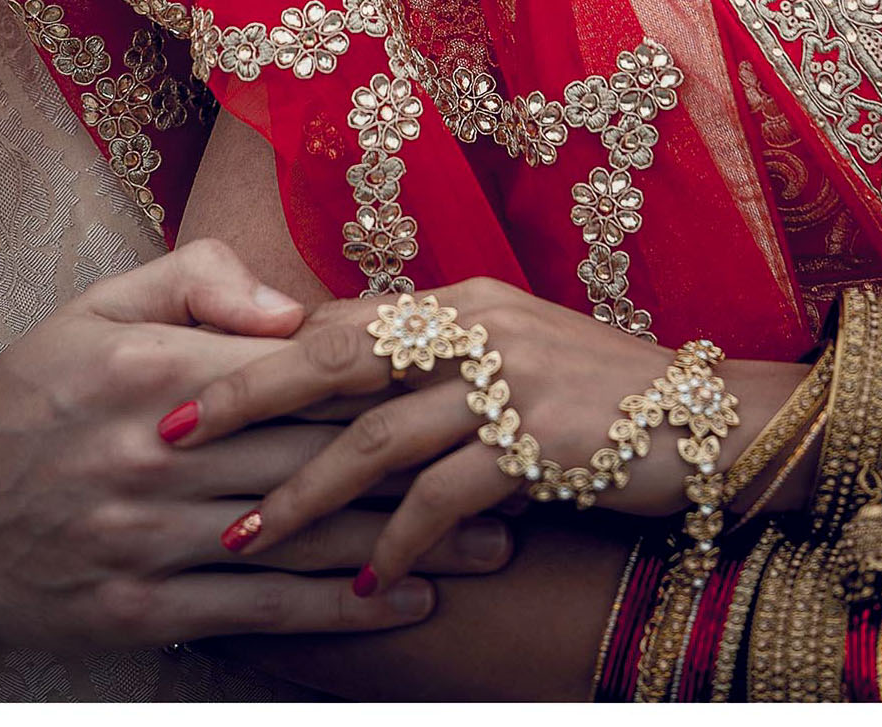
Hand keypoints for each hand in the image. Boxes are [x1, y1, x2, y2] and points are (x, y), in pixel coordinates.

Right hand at [0, 239, 506, 648]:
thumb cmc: (32, 389)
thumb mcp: (100, 304)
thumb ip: (198, 282)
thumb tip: (292, 307)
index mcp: (155, 368)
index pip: (294, 372)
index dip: (386, 379)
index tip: (467, 382)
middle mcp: (155, 453)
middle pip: (316, 458)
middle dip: (424, 467)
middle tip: (516, 468)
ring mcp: (146, 539)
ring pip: (301, 540)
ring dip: (406, 544)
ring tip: (492, 547)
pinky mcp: (137, 608)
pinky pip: (256, 611)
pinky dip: (336, 613)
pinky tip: (403, 606)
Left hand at [168, 276, 696, 591]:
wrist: (713, 420)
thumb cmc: (601, 397)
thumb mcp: (511, 353)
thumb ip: (433, 359)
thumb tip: (339, 374)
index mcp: (458, 301)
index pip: (337, 319)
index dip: (258, 352)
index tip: (185, 381)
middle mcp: (473, 327)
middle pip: (332, 355)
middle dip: (244, 398)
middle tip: (168, 436)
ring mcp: (506, 382)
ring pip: (376, 435)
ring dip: (303, 492)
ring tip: (244, 535)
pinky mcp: (539, 442)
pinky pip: (445, 497)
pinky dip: (399, 539)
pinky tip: (364, 579)